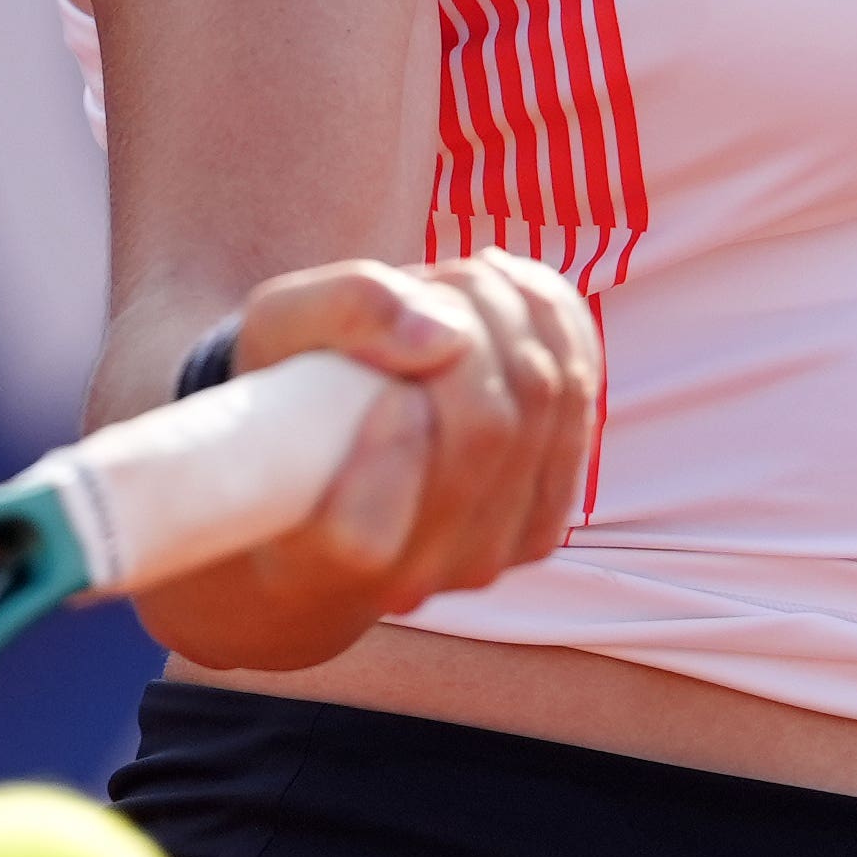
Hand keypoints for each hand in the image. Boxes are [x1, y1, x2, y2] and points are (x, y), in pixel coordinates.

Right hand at [130, 253, 601, 673]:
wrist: (324, 474)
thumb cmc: (286, 395)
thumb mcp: (277, 329)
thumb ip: (342, 313)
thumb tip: (444, 335)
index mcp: (313, 558)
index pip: (361, 532)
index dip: (388, 437)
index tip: (381, 372)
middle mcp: (406, 579)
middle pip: (485, 428)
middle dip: (470, 323)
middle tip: (435, 276)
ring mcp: (482, 560)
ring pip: (543, 405)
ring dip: (514, 314)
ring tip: (466, 280)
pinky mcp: (536, 530)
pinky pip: (579, 408)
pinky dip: (556, 331)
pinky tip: (514, 296)